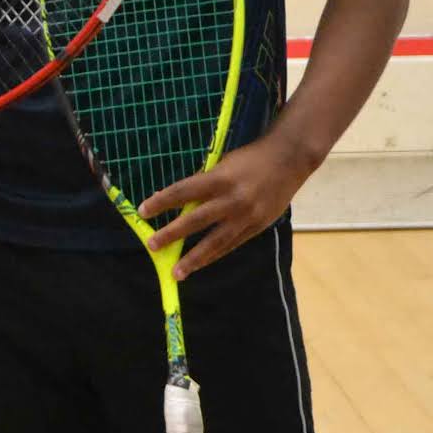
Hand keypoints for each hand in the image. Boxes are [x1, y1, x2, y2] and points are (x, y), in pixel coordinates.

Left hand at [137, 133, 308, 279]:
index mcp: (220, 178)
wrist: (290, 161)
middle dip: (172, 234)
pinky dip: (213, 255)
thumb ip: (202, 183)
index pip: (183, 191)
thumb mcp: (223, 164)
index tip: (143, 211)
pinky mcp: (257, 227)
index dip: (162, 202)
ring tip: (176, 272)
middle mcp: (232, 199)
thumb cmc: (251, 159)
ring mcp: (246, 216)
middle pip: (196, 220)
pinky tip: (199, 264)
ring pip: (215, 242)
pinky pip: (231, 245)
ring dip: (193, 259)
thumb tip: (175, 201)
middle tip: (152, 246)